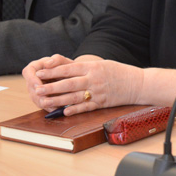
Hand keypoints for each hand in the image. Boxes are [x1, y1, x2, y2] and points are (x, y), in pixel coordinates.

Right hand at [22, 53, 73, 110]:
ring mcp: (36, 90)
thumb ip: (57, 60)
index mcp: (36, 67)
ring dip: (43, 103)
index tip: (38, 84)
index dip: (31, 79)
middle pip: (31, 88)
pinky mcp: (41, 99)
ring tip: (51, 106)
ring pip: (35, 98)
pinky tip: (57, 109)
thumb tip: (47, 63)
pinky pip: (43, 105)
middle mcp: (33, 79)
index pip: (28, 72)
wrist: (73, 76)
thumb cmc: (68, 67)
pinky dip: (49, 107)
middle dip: (38, 94)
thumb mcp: (65, 61)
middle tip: (45, 100)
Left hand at [29, 55, 144, 115]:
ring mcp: (98, 92)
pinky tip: (63, 111)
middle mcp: (94, 79)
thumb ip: (84, 68)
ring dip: (58, 100)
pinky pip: (85, 107)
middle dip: (51, 86)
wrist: (138, 83)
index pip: (68, 69)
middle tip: (37, 89)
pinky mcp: (102, 103)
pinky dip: (74, 110)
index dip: (52, 71)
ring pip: (74, 96)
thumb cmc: (119, 72)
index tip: (40, 73)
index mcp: (93, 67)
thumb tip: (64, 69)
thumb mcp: (102, 64)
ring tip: (45, 101)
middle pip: (68, 83)